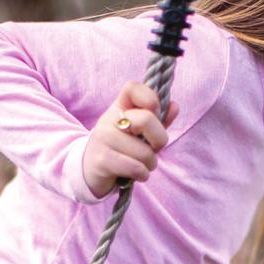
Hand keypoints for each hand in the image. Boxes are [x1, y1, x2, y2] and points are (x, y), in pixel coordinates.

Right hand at [82, 80, 179, 198]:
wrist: (89, 170)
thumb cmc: (120, 150)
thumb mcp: (138, 133)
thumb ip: (157, 121)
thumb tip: (175, 106)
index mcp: (119, 107)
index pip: (133, 88)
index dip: (150, 99)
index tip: (154, 114)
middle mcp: (109, 119)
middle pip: (145, 120)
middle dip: (159, 141)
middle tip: (152, 149)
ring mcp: (103, 138)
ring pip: (144, 152)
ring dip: (150, 164)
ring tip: (141, 165)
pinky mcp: (102, 160)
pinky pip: (135, 168)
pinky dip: (142, 175)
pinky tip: (137, 174)